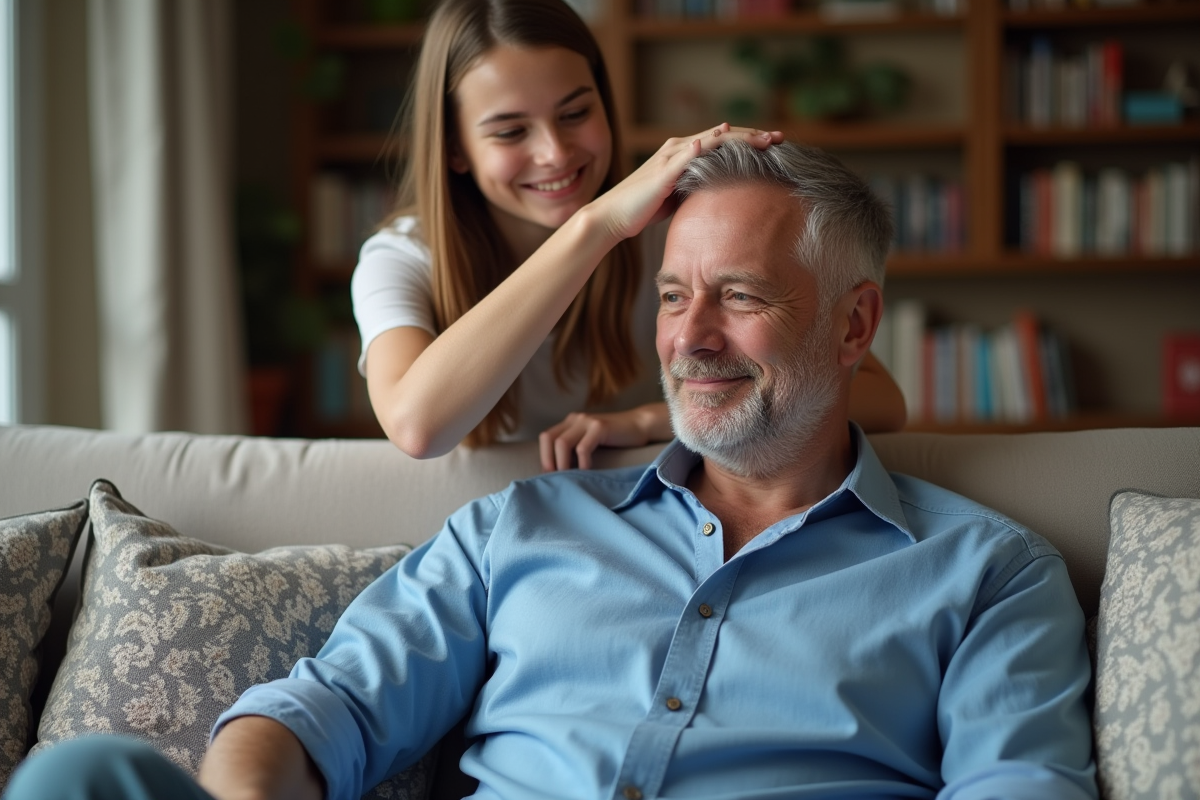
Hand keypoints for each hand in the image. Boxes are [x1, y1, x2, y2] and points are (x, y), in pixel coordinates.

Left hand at [539, 403, 669, 470]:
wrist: (641, 425)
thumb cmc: (616, 439)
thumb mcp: (590, 440)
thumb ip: (576, 447)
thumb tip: (559, 471)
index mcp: (570, 422)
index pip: (546, 437)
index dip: (544, 456)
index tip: (549, 476)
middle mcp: (575, 419)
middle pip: (549, 439)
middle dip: (549, 461)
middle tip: (555, 479)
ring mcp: (587, 421)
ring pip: (562, 443)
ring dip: (562, 464)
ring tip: (568, 478)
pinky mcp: (600, 427)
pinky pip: (583, 448)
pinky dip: (581, 463)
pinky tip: (587, 472)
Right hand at [589, 122, 784, 243]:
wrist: (613, 216)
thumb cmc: (642, 210)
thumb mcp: (678, 197)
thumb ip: (696, 187)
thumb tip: (719, 192)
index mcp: (684, 153)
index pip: (722, 142)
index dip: (748, 141)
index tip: (775, 145)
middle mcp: (678, 148)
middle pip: (723, 135)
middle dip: (752, 135)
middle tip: (780, 137)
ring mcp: (670, 156)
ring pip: (712, 140)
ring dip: (738, 137)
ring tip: (763, 139)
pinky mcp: (663, 171)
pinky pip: (686, 155)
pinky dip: (703, 146)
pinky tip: (719, 139)